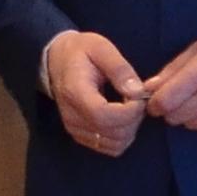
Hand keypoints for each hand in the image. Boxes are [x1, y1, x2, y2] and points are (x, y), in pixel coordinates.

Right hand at [43, 31, 145, 156]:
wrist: (56, 61)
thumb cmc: (80, 52)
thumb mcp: (101, 48)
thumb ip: (119, 69)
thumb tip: (137, 92)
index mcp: (75, 92)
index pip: (104, 116)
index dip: (129, 111)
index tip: (140, 96)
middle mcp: (72, 116)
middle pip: (113, 133)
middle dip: (134, 118)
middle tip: (137, 98)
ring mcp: (75, 129)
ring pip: (114, 145)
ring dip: (131, 128)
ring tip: (130, 107)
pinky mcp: (80, 135)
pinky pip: (109, 147)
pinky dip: (123, 136)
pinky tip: (122, 117)